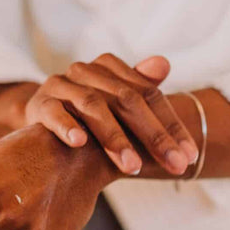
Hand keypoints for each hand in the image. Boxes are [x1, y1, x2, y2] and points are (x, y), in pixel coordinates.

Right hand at [24, 54, 197, 175]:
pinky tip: (80, 143)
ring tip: (133, 166)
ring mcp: (61, 85)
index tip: (189, 157)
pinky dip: (66, 126)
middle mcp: (86, 71)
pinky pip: (53, 113)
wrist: (40, 115)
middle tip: (173, 166)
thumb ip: (142, 89)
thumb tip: (164, 63)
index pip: (149, 95)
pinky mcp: (40, 103)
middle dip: (153, 135)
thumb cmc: (88, 114)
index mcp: (111, 68)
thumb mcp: (116, 104)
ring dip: (114, 137)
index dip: (171, 126)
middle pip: (126, 100)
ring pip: (92, 106)